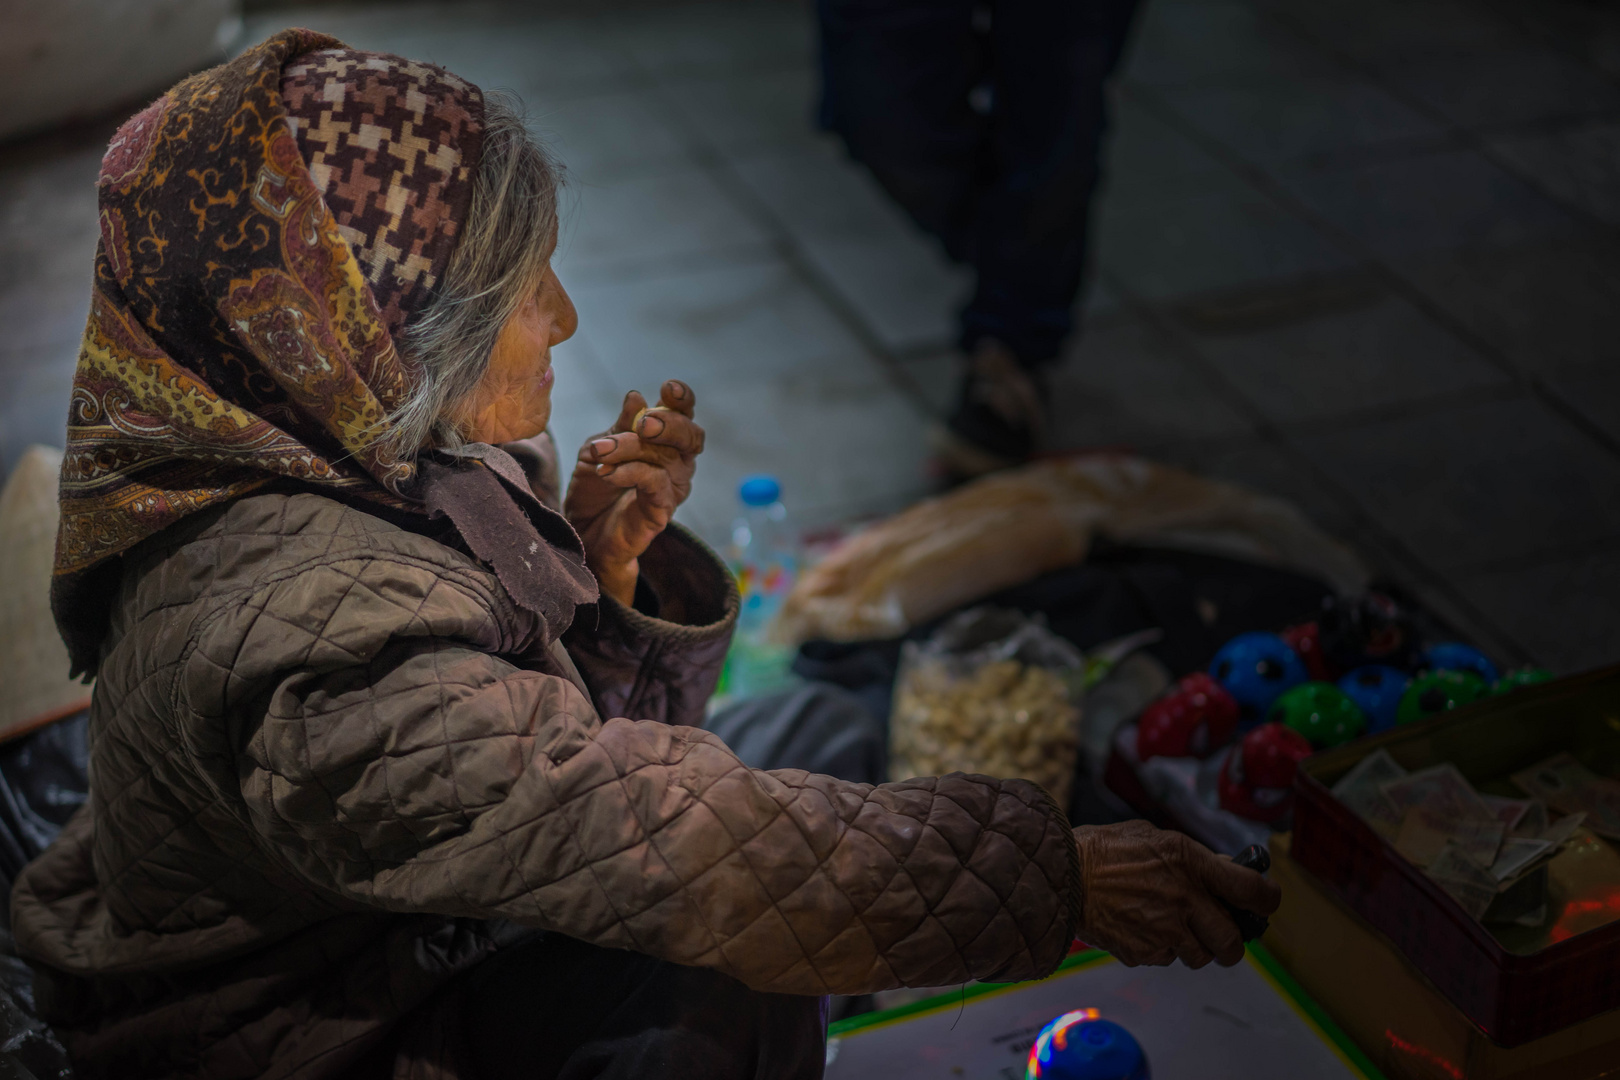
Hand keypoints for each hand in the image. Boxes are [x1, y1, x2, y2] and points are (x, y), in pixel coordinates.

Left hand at [565, 381, 703, 605]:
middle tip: (642, 422)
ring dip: (630, 448)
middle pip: (690, 435)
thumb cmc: (595, 487)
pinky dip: (631, 473)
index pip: (685, 415)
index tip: (669, 388)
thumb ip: (620, 425)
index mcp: (666, 441)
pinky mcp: (662, 511)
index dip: (682, 400)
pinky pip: (655, 484)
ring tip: (600, 451)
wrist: (583, 532)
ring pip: (665, 458)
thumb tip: (637, 397)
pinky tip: (609, 472)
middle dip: (668, 423)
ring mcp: (673, 488)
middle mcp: (677, 463)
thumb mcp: (601, 447)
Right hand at [1073, 820, 1280, 968]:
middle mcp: (1185, 899)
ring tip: (1167, 926)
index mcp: (1190, 862)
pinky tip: (1138, 928)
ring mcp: (1166, 930)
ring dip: (1192, 946)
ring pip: (1200, 956)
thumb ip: (1192, 856)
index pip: (1252, 889)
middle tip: (1220, 934)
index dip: (1266, 899)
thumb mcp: (1152, 837)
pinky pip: (1166, 959)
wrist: (1060, 877)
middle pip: (1232, 941)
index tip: (1264, 902)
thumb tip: (1224, 868)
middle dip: (1230, 942)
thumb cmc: (1101, 850)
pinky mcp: (1145, 953)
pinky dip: (1159, 949)